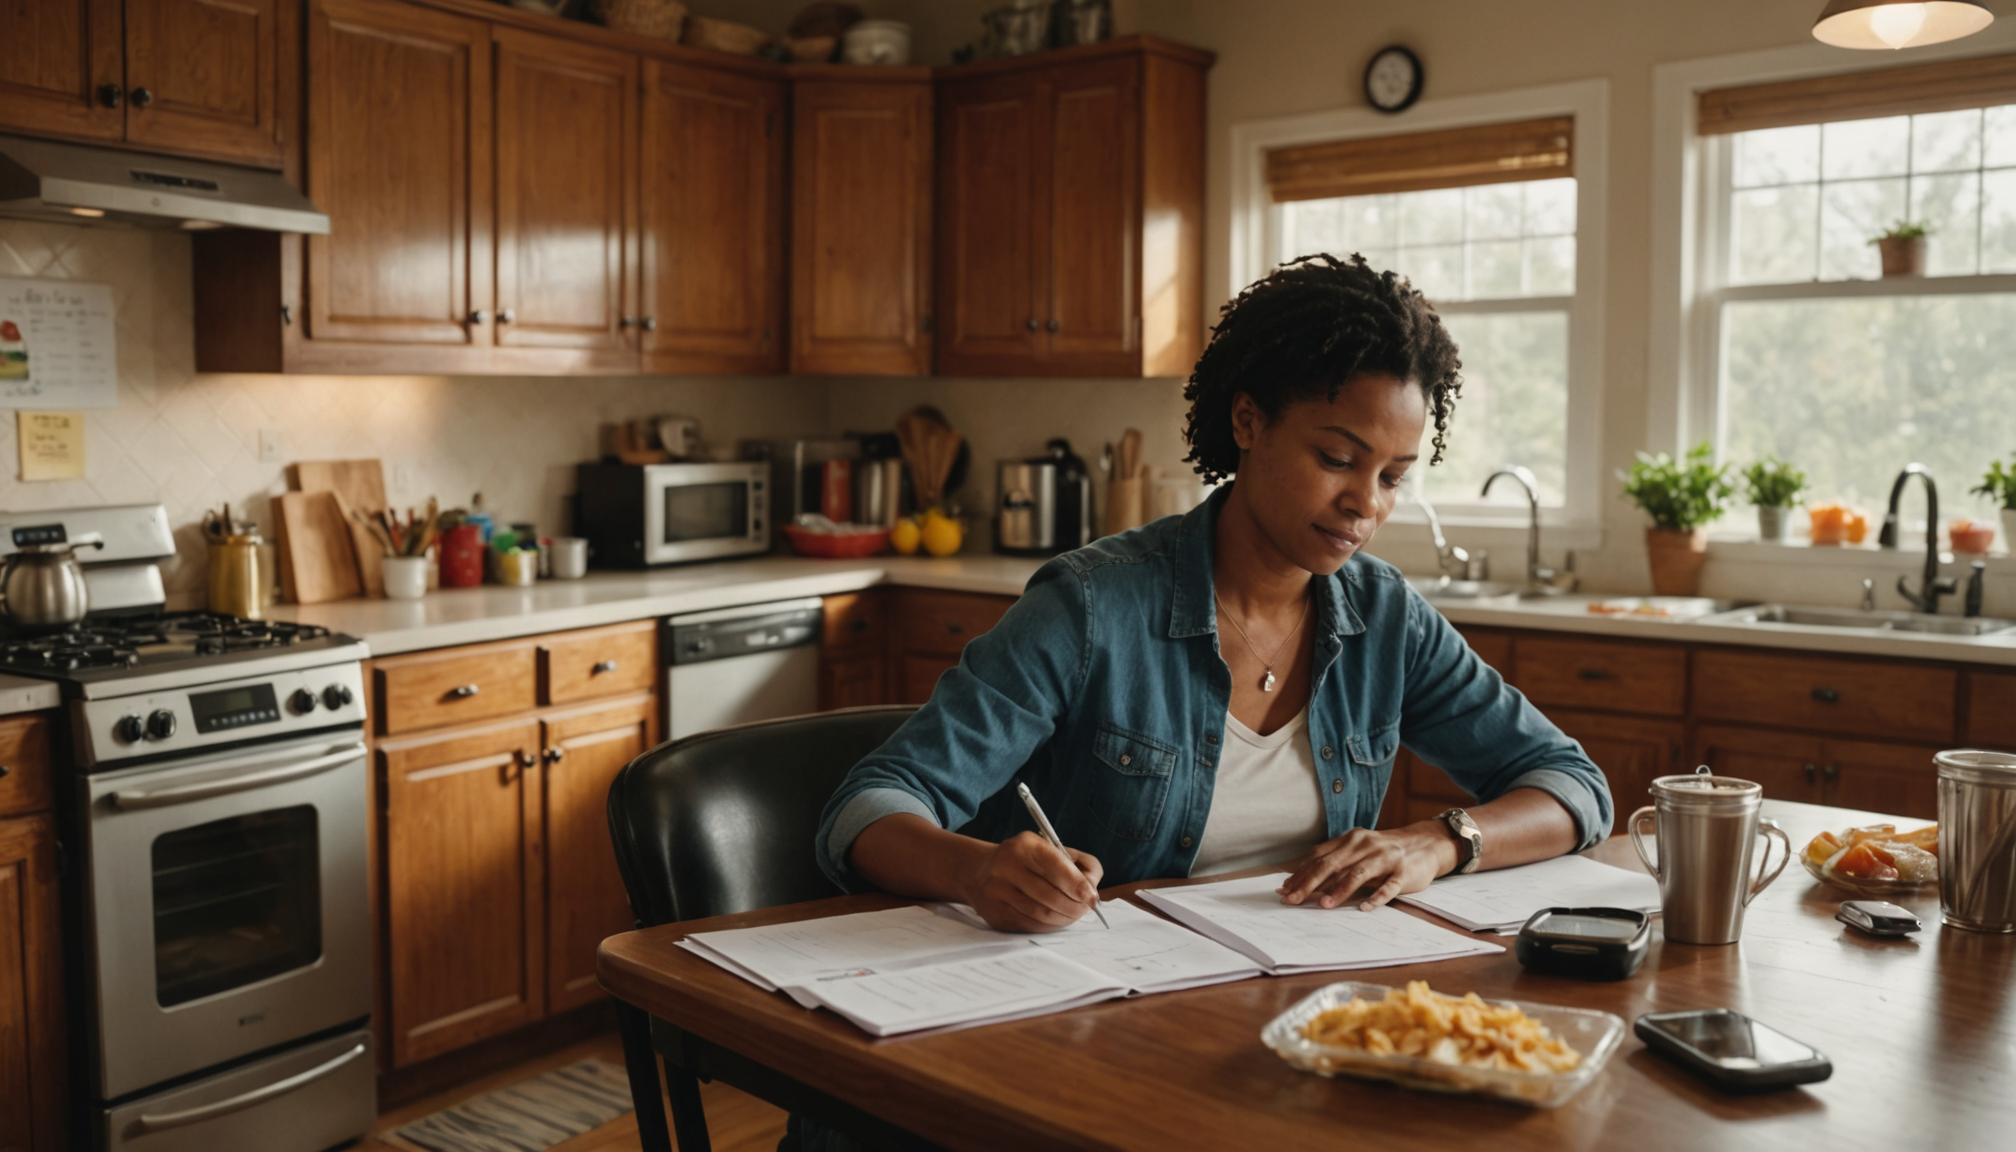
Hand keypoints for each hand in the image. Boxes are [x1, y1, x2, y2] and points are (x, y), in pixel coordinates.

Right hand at [962, 831, 1103, 932]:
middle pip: (1050, 896)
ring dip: (1064, 919)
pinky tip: (1056, 920)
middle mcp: (1006, 866)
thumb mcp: (1054, 850)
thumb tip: (1092, 892)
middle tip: (1085, 910)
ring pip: (1041, 914)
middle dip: (1075, 907)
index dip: (1078, 885)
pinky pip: (1030, 925)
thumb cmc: (1028, 860)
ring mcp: (997, 891)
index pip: (1056, 867)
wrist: (980, 871)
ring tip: (1073, 915)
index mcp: (1025, 845)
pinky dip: (1049, 926)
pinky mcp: (995, 913)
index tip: (1091, 897)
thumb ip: (1082, 865)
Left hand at [1277, 824, 1457, 910]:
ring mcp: (1385, 858)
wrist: (1425, 845)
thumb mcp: (1357, 852)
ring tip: (1324, 905)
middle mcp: (1364, 845)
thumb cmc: (1383, 853)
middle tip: (1293, 900)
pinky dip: (1376, 897)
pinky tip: (1365, 908)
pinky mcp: (1403, 872)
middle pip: (1331, 865)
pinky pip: (1389, 887)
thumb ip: (1331, 864)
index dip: (1300, 873)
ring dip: (1339, 890)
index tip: (1283, 890)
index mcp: (1349, 840)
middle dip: (1309, 884)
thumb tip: (1295, 882)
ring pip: (1358, 874)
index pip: (1319, 857)